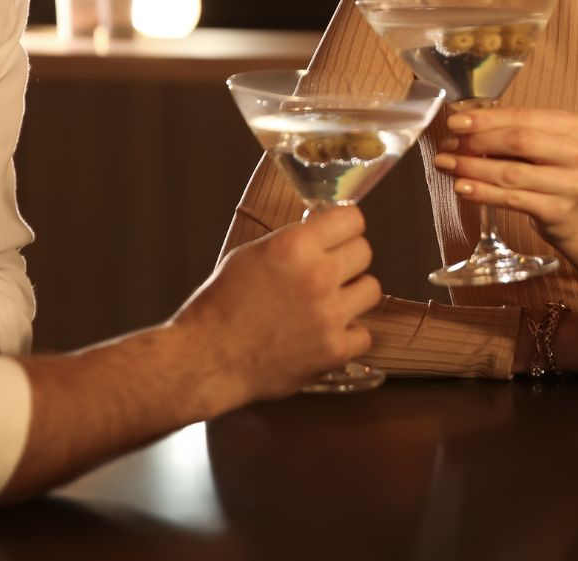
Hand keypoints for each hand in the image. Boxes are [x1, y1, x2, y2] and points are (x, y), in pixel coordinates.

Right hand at [172, 205, 380, 409]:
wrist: (206, 359)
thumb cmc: (221, 305)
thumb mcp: (250, 254)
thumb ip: (292, 243)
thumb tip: (323, 234)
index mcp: (295, 245)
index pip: (352, 218)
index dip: (344, 228)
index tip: (338, 237)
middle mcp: (318, 275)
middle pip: (365, 251)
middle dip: (347, 260)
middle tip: (329, 274)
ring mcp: (329, 314)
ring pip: (371, 289)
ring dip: (352, 296)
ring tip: (327, 305)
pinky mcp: (334, 350)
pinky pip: (364, 334)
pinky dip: (347, 337)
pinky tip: (324, 336)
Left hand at [433, 107, 577, 248]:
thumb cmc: (553, 172)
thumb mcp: (542, 144)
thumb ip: (510, 132)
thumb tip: (462, 126)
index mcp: (573, 125)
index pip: (523, 116)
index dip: (486, 118)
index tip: (455, 122)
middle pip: (519, 141)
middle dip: (476, 142)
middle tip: (448, 146)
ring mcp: (571, 184)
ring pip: (511, 173)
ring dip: (472, 168)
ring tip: (447, 165)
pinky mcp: (557, 210)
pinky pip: (511, 199)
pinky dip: (482, 192)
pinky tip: (462, 187)